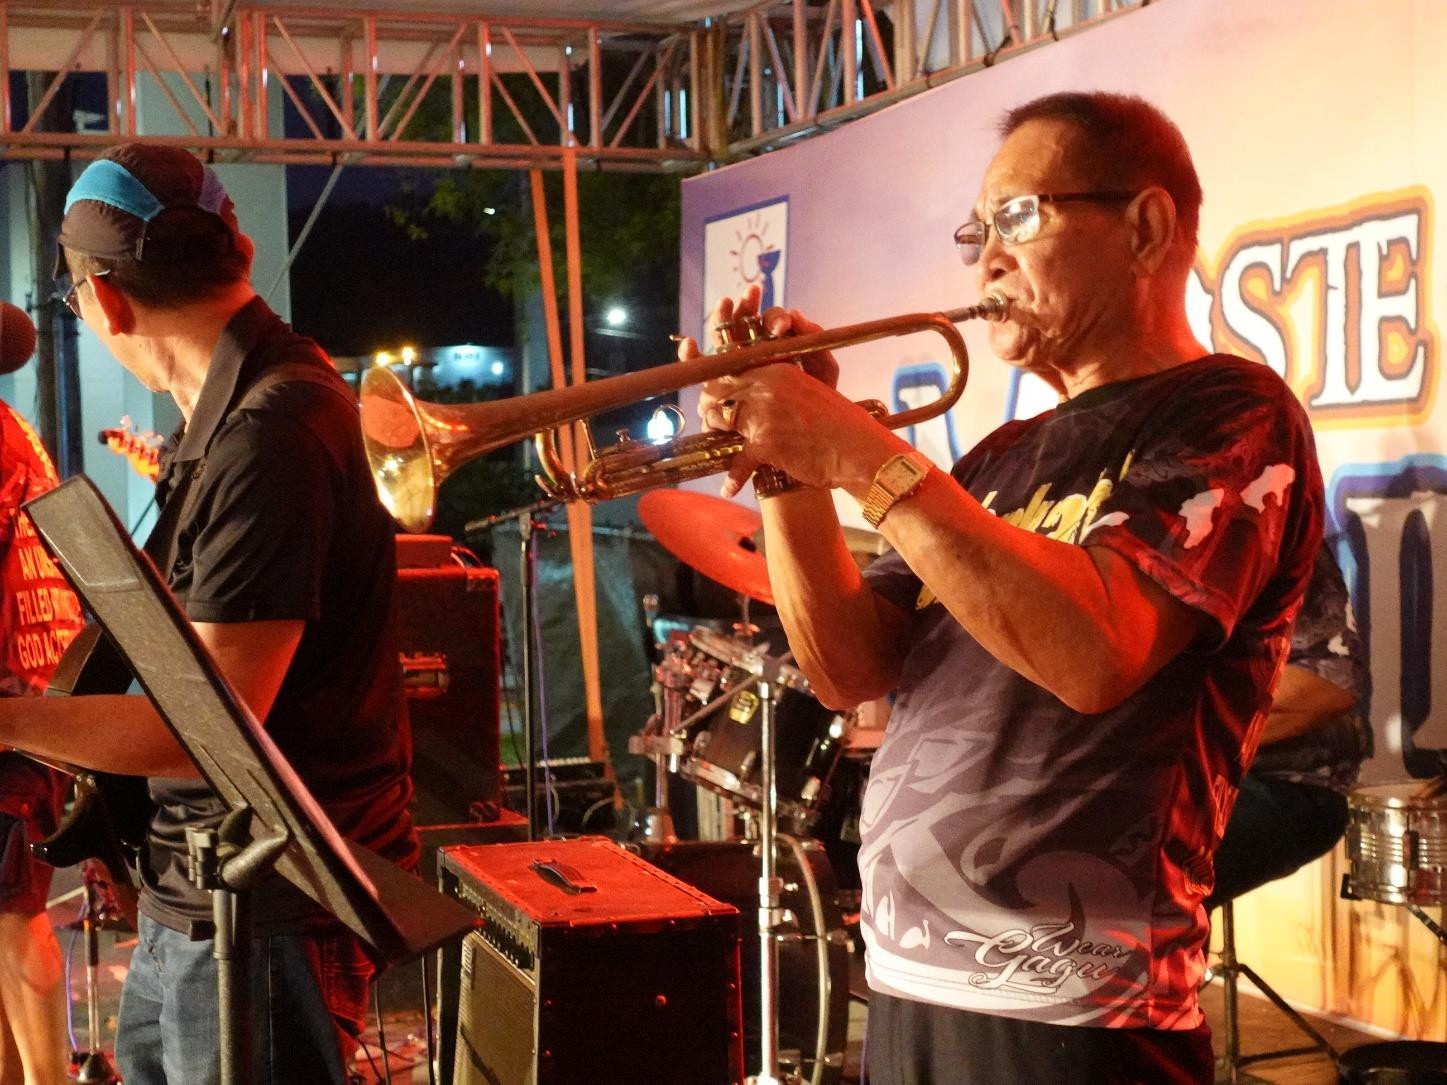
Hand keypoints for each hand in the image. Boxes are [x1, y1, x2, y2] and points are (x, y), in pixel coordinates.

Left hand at [678, 288, 898, 497]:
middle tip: (710, 422)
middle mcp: (767, 386)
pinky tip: (728, 489)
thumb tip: (748, 395)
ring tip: (718, 447)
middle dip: (709, 407)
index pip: (730, 367)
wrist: (856, 450)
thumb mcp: (805, 391)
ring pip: (720, 419)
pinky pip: (737, 461)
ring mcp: (764, 414)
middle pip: (716, 390)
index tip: (711, 395)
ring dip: (715, 434)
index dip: (715, 383)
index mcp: (777, 369)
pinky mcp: (765, 443)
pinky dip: (733, 478)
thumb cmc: (836, 424)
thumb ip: (775, 387)